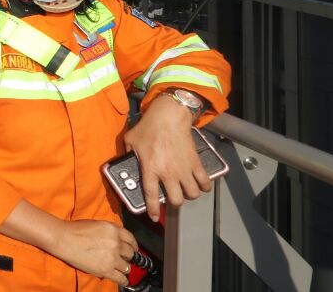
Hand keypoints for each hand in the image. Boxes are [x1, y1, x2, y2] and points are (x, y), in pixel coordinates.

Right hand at [51, 219, 136, 286]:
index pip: (131, 238)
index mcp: (114, 230)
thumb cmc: (77, 230)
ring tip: (120, 268)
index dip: (133, 245)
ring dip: (124, 267)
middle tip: (123, 258)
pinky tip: (123, 280)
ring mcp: (112, 258)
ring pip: (127, 266)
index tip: (133, 249)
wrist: (64, 239)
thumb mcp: (98, 224)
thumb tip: (118, 240)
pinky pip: (121, 278)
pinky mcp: (106, 270)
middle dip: (128, 256)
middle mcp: (116, 243)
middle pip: (130, 253)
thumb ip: (111, 232)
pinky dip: (123, 280)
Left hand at [123, 93, 210, 221]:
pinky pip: (205, 182)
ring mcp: (184, 169)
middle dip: (174, 203)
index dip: (152, 210)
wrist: (169, 116)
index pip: (151, 196)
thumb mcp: (131, 140)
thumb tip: (127, 160)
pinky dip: (205, 186)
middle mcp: (168, 173)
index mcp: (150, 169)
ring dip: (190, 195)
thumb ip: (128, 154)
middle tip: (172, 198)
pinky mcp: (196, 163)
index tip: (153, 216)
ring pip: (192, 194)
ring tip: (186, 191)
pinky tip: (201, 185)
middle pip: (176, 200)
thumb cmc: (148, 127)